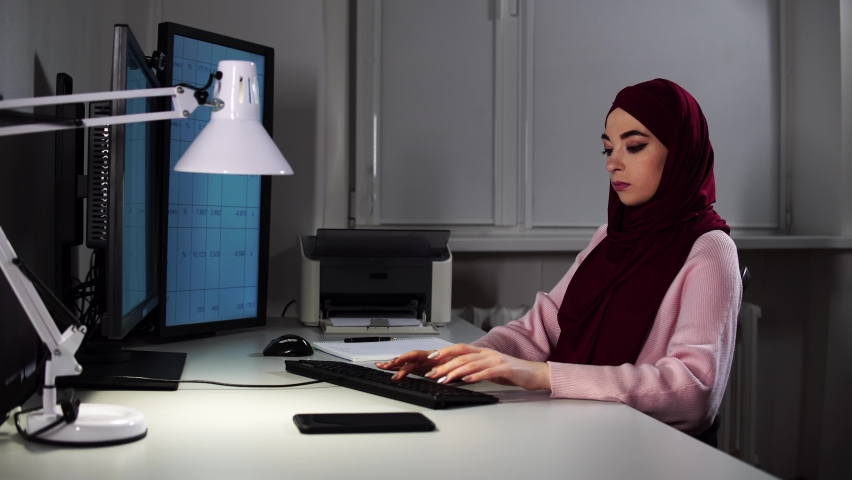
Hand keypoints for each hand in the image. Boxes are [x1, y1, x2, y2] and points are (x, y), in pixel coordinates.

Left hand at [377, 343, 550, 390]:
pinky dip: (476, 376)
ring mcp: (496, 360)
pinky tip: (466, 381)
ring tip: (444, 379)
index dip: (444, 352)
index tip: (429, 359)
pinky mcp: (505, 369)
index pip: (459, 348)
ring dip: (455, 372)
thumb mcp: (488, 369)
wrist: (534, 373)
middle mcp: (487, 353)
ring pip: (472, 364)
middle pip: (462, 356)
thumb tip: (455, 374)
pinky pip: (488, 372)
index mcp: (482, 352)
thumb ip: (473, 369)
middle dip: (444, 365)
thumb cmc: (510, 372)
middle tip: (432, 374)